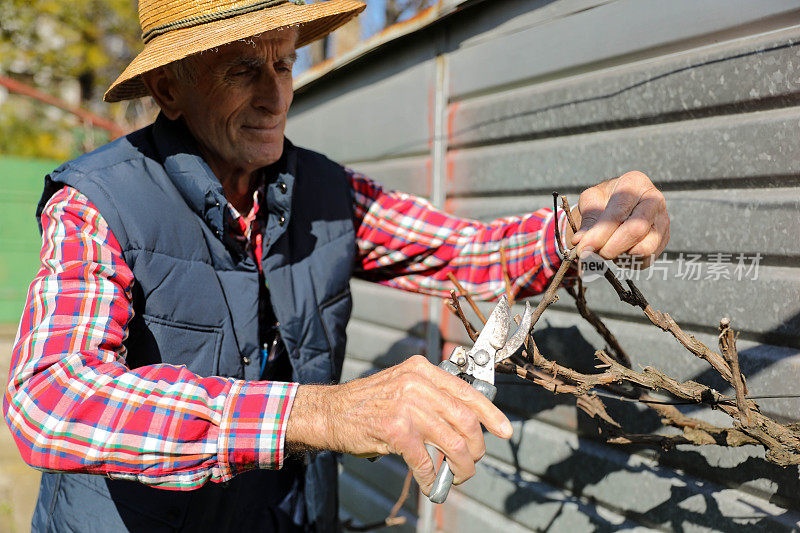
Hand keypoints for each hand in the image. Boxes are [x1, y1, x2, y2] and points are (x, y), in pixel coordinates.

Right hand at [285, 355, 512, 494]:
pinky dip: (433, 479)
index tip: (504, 430)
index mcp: (422, 370)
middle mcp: (417, 383)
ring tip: (457, 476)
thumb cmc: (367, 403)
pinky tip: (432, 485)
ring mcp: (406, 405)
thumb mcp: (402, 385)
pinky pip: (426, 461)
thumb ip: (432, 397)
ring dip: (460, 467)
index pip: (467, 391)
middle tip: (472, 462)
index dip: (491, 414)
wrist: (330, 412)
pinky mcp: (395, 429)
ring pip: (452, 442)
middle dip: (476, 447)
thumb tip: (467, 423)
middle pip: (465, 419)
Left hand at [564, 171, 668, 266]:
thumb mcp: (591, 200)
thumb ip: (588, 218)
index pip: (619, 211)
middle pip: (636, 230)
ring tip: (605, 249)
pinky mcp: (663, 239)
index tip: (583, 248)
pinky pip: (646, 259)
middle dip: (610, 247)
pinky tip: (617, 251)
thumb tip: (581, 241)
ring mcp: (663, 221)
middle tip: (592, 252)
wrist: (618, 204)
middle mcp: (654, 200)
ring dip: (619, 255)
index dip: (600, 233)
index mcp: (635, 183)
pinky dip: (628, 261)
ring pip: (645, 248)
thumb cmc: (603, 199)